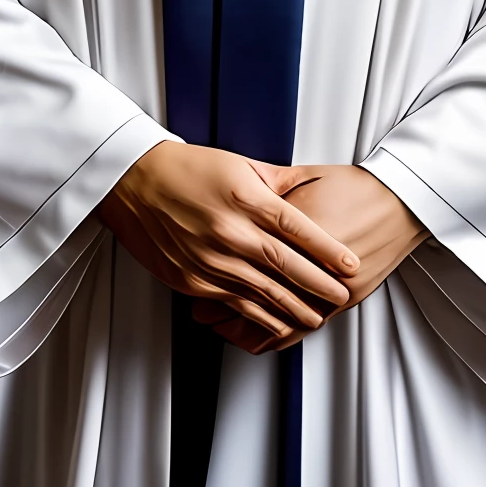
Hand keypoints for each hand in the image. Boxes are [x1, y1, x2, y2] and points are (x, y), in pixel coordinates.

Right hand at [97, 143, 358, 344]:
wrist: (135, 184)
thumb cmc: (187, 169)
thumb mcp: (238, 163)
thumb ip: (277, 181)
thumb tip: (309, 188)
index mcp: (244, 197)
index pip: (296, 227)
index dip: (327, 249)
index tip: (350, 263)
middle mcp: (229, 230)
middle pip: (284, 263)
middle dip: (318, 283)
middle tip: (342, 296)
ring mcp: (210, 258)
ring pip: (262, 290)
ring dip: (293, 307)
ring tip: (317, 316)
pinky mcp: (194, 280)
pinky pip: (234, 303)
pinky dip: (259, 316)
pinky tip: (278, 323)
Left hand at [192, 165, 426, 353]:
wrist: (400, 201)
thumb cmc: (353, 185)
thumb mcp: (303, 176)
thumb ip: (267, 185)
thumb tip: (234, 188)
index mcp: (292, 225)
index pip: (242, 252)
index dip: (213, 265)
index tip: (192, 268)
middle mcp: (307, 260)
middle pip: (253, 289)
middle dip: (220, 299)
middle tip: (196, 303)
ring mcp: (326, 285)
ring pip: (275, 317)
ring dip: (242, 324)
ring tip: (217, 324)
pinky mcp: (343, 301)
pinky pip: (302, 328)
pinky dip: (274, 336)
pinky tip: (255, 338)